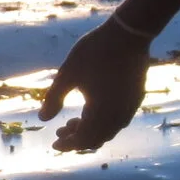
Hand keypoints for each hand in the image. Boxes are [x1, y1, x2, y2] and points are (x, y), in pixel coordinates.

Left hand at [41, 21, 151, 152]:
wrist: (128, 34)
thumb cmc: (94, 52)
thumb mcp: (68, 74)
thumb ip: (54, 98)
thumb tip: (42, 119)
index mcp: (100, 113)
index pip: (83, 139)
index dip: (68, 144)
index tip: (54, 144)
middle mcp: (118, 116)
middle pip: (97, 139)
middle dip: (77, 139)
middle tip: (60, 132)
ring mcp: (130, 108)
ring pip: (109, 130)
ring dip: (91, 131)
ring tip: (74, 121)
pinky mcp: (136, 98)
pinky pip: (119, 120)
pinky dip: (103, 123)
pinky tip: (92, 110)